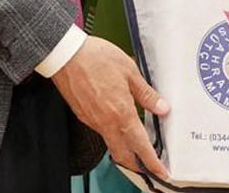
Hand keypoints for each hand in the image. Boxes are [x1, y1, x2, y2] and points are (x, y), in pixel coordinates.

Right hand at [52, 36, 170, 178]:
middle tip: (150, 166)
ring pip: (112, 143)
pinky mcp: (83, 115)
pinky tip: (118, 122)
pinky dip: (113, 133)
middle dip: (138, 165)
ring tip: (137, 143)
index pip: (141, 146)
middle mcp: (106, 123)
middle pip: (124, 155)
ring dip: (125, 149)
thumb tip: (162, 108)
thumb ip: (146, 94)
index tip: (162, 172)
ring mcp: (92, 121)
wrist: (66, 55)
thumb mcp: (130, 71)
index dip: (153, 162)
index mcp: (121, 113)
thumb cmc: (96, 58)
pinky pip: (101, 131)